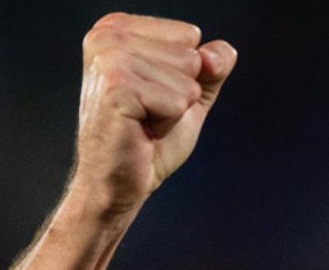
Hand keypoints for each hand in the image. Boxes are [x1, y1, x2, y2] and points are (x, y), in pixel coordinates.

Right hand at [71, 13, 236, 216]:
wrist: (119, 182)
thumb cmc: (148, 140)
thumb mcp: (189, 94)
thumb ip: (212, 66)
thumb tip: (220, 54)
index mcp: (117, 28)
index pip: (189, 35)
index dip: (184, 76)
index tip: (153, 97)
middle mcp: (108, 37)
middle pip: (191, 55)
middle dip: (179, 92)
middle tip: (148, 114)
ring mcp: (110, 61)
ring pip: (186, 79)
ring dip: (173, 110)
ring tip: (144, 122)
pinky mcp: (116, 89)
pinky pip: (177, 101)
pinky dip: (168, 123)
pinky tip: (141, 131)